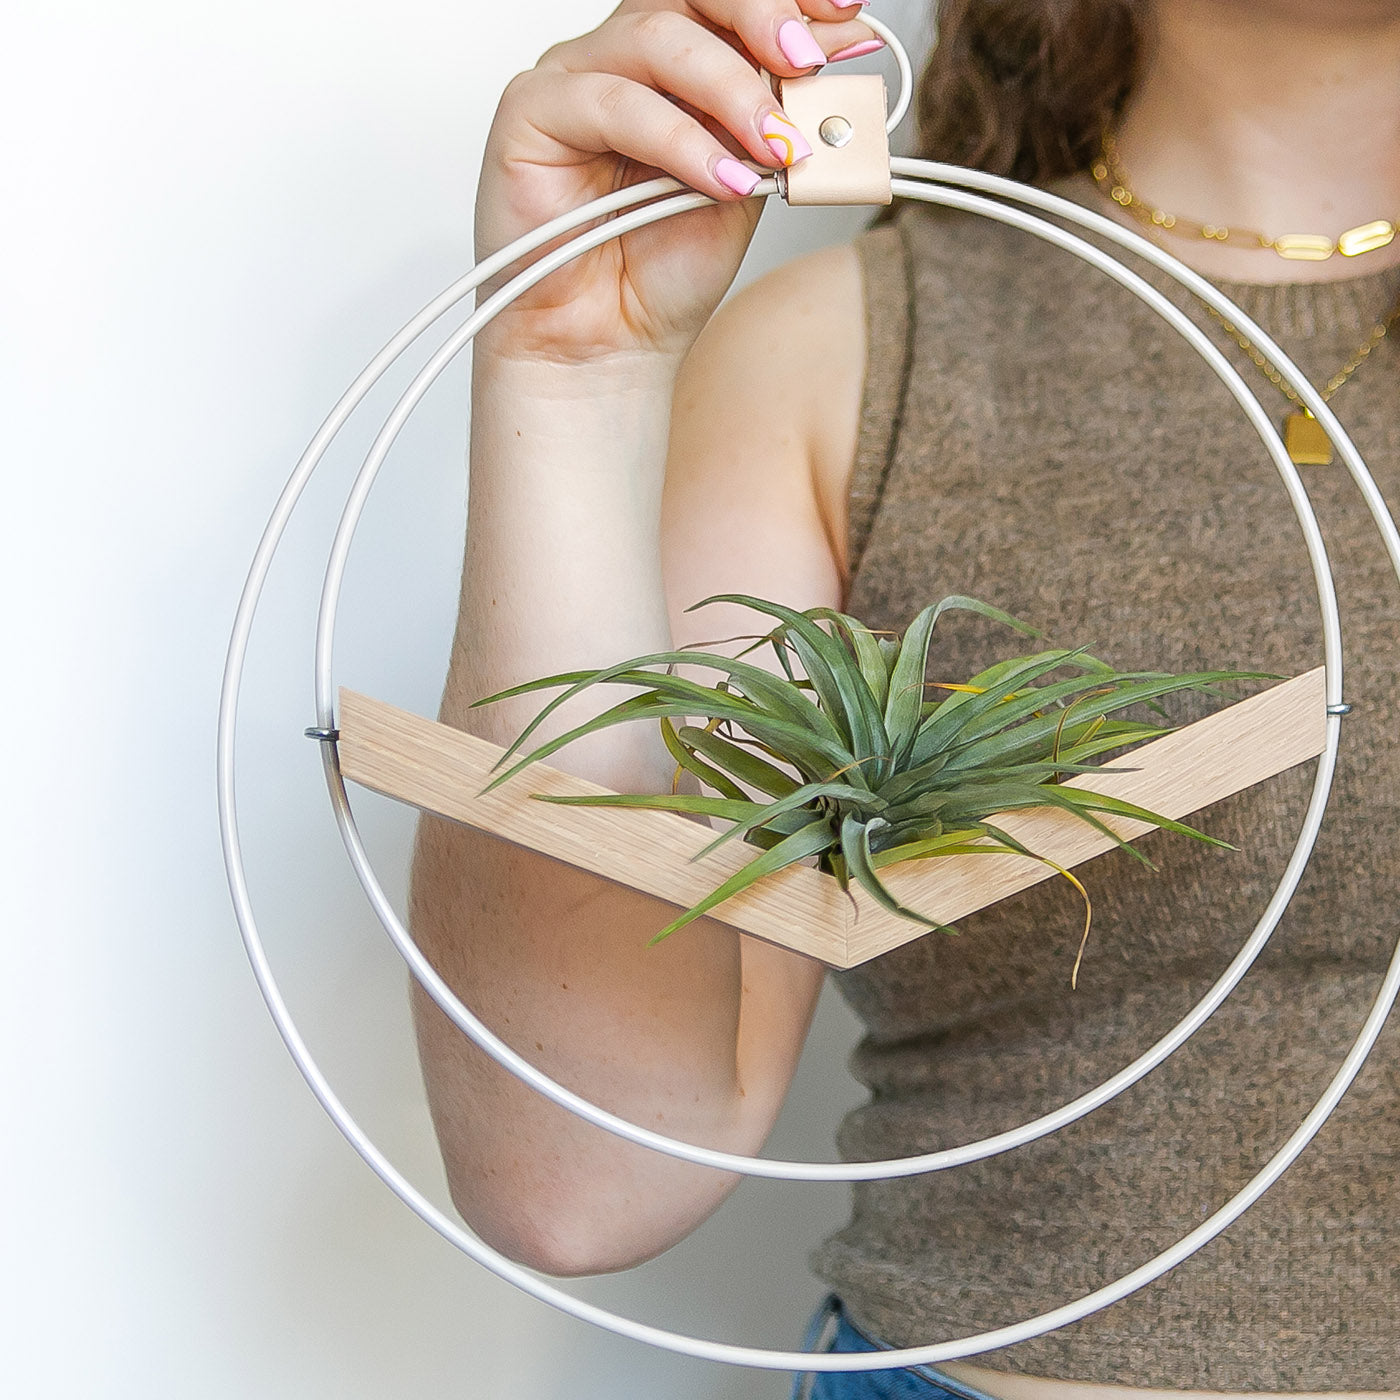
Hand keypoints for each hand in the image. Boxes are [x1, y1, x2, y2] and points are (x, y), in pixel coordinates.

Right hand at [475, 0, 876, 362]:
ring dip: (730, 90)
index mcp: (678, 63)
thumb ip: (777, 118)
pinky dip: (677, 139)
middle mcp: (623, 57)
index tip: (847, 14)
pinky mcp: (531, 111)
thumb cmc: (665, 270)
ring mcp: (574, 77)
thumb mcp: (747, 181)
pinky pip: (612, 102)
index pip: (727, 2)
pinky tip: (720, 180)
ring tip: (774, 147)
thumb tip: (837, 59)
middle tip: (808, 62)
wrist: (611, 343)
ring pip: (656, 37)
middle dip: (760, 17)